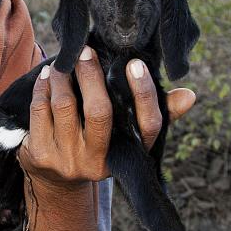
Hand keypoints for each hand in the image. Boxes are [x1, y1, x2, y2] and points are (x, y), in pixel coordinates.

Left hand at [18, 48, 195, 185]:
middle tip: (85, 50)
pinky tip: (47, 76)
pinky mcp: (41, 156)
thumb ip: (157, 112)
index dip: (144, 93)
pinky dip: (43, 87)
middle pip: (100, 111)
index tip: (135, 64)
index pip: (147, 125)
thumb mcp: (128, 134)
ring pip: (65, 105)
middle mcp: (99, 162)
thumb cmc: (99, 143)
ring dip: (62, 76)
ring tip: (63, 61)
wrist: (55, 180)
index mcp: (129, 153)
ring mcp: (68, 161)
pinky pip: (41, 110)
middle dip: (91, 75)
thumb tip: (190, 96)